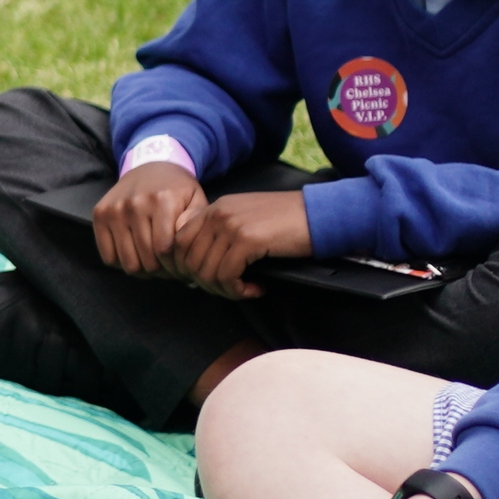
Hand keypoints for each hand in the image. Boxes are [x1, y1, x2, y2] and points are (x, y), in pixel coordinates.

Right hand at [90, 159, 203, 274]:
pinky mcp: (99, 213)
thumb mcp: (196, 200)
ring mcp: (114, 209)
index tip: (179, 268)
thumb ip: (195, 223)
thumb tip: (185, 245)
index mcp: (162, 201)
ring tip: (150, 264)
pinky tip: (133, 254)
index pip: (164, 249)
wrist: (150, 165)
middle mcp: (135, 204)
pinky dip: (120, 262)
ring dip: (141, 270)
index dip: (173, 266)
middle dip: (159, 271)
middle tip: (166, 269)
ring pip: (127, 261)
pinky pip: (107, 256)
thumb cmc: (176, 189)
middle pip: (146, 258)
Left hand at [167, 189, 311, 296]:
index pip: (179, 243)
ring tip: (247, 290)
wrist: (319, 213)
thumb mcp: (246, 220)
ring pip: (207, 272)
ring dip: (226, 290)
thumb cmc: (287, 222)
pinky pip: (227, 276)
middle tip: (233, 290)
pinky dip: (240, 290)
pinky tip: (258, 288)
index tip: (211, 281)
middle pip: (190, 261)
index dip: (188, 268)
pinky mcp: (246, 239)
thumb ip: (221, 235)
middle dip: (208, 284)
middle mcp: (217, 213)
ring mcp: (230, 225)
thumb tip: (199, 268)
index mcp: (214, 208)